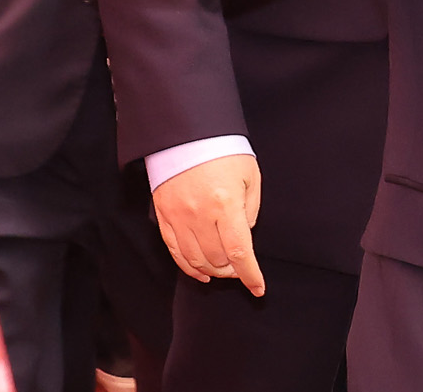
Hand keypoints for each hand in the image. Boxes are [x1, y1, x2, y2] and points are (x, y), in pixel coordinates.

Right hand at [153, 155, 264, 293]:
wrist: (188, 132)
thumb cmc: (224, 151)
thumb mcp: (250, 176)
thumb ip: (250, 211)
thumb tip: (244, 237)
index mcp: (226, 204)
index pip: (240, 252)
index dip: (250, 275)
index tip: (258, 289)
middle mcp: (200, 215)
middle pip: (217, 260)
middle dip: (232, 271)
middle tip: (240, 270)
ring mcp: (179, 217)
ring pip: (195, 260)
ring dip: (212, 271)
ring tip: (223, 270)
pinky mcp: (164, 215)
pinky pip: (175, 251)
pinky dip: (188, 267)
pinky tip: (200, 272)